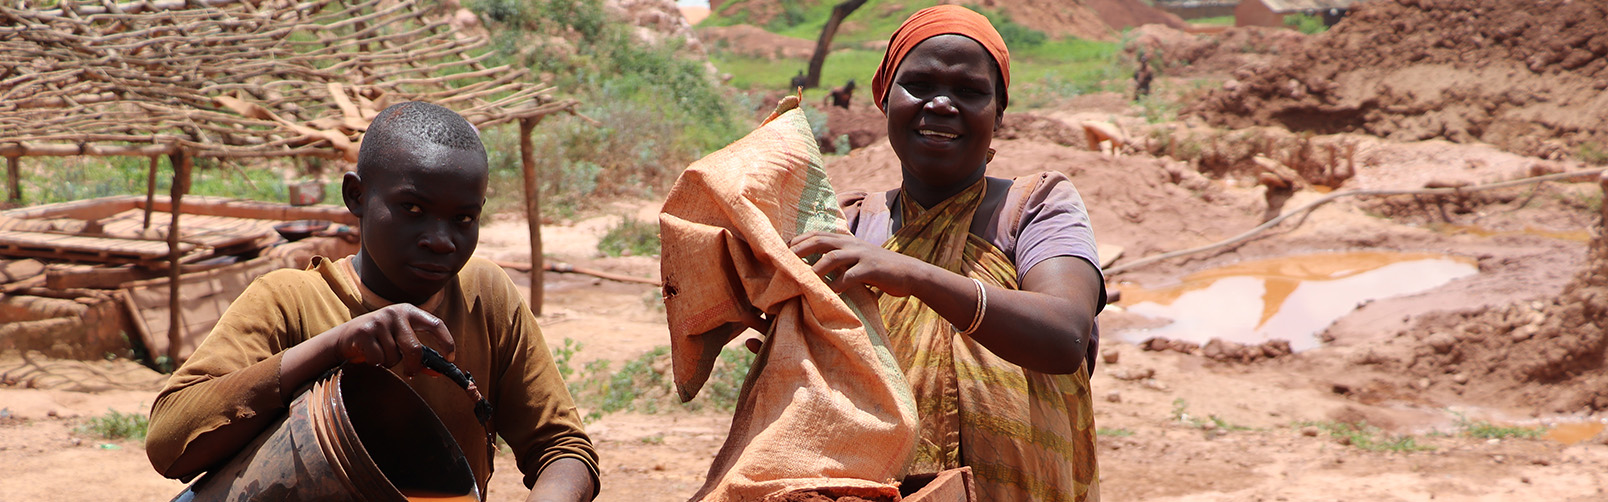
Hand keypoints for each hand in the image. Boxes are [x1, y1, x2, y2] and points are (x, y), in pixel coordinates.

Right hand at [320, 303, 455, 375]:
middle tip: (410, 373)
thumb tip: (437, 372)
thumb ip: (419, 354)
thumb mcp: (400, 340)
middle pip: (414, 349)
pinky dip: (376, 364)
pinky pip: (379, 359)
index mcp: (410, 311)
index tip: (450, 357)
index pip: (436, 324)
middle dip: (413, 366)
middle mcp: (396, 313)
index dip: (447, 341)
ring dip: (389, 363)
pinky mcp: (364, 332)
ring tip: (381, 355)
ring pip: (395, 357)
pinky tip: (369, 355)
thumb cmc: (379, 340)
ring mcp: (379, 321)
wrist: (345, 337)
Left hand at [788, 231, 929, 296]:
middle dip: (799, 250)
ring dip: (814, 269)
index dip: (798, 240)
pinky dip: (837, 285)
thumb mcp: (857, 259)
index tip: (781, 251)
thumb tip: (815, 268)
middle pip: (819, 241)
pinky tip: (828, 294)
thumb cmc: (879, 269)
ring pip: (832, 257)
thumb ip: (839, 260)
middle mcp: (851, 244)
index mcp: (846, 240)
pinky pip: (850, 276)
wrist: (910, 273)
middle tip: (783, 262)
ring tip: (801, 280)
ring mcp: (862, 255)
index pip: (816, 235)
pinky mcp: (872, 269)